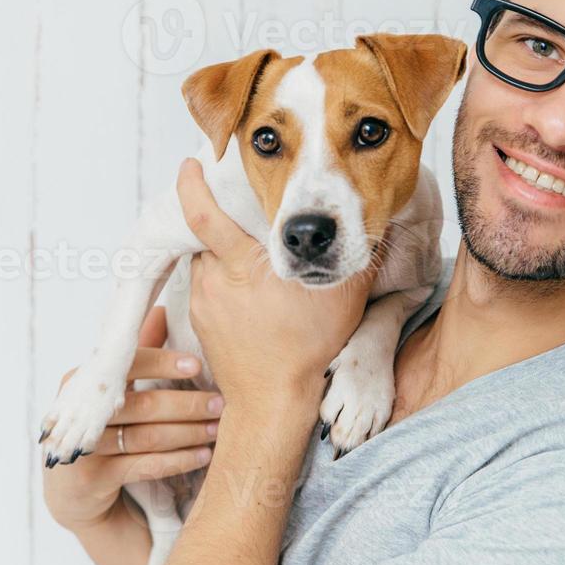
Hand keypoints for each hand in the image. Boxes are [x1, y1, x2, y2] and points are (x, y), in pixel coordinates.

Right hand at [42, 306, 222, 532]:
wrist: (74, 495)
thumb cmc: (103, 432)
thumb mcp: (115, 393)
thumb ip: (138, 355)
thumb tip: (164, 309)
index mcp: (82, 382)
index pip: (126, 365)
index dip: (163, 362)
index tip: (198, 365)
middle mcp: (79, 413)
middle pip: (142, 404)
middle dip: (187, 403)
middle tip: (221, 404)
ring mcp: (83, 448)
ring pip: (147, 437)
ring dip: (189, 433)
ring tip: (218, 430)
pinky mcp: (92, 480)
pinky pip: (144, 466)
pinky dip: (178, 460)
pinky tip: (203, 456)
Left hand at [176, 159, 372, 411]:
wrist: (273, 400)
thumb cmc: (308, 348)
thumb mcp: (344, 298)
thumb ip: (353, 255)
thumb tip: (374, 223)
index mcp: (243, 266)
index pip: (203, 215)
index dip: (191, 186)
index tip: (189, 164)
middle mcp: (215, 280)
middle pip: (205, 234)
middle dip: (215, 217)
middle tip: (233, 206)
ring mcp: (203, 303)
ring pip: (204, 260)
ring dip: (219, 253)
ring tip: (244, 255)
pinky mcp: (199, 322)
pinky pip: (204, 287)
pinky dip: (219, 280)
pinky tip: (242, 290)